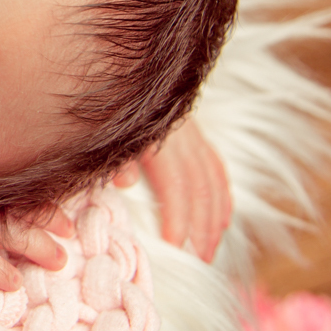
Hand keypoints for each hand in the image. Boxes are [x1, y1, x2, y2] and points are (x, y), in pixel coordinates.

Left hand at [113, 117, 229, 260]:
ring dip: (215, 218)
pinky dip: (222, 196)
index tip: (176, 246)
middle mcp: (183, 139)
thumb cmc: (108, 104)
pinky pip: (216, 169)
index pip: (176, 187)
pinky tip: (224, 219)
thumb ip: (115, 155)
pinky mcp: (197, 135)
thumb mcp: (107, 128)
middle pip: (200, 189)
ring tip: (211, 249)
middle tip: (201, 260)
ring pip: (213, 182)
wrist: (128, 71)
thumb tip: (124, 182)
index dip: (178, 218)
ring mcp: (194, 136)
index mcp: (161, 140)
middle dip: (202, 227)